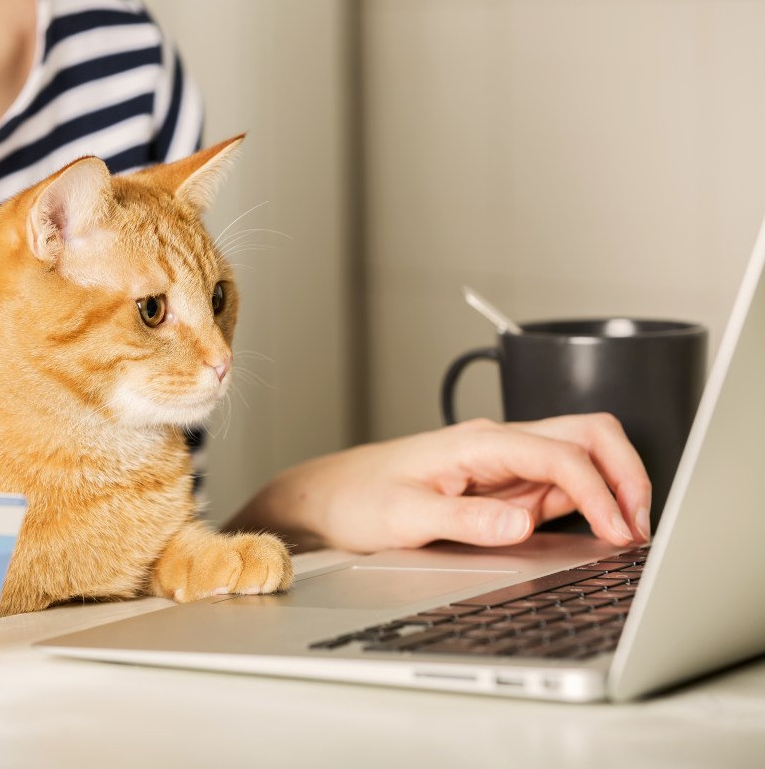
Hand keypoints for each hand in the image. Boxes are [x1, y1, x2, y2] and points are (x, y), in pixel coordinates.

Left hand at [228, 414, 651, 553]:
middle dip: (625, 471)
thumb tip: (523, 523)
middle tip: (639, 524)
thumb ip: (466, 520)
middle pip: (586, 435)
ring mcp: (504, 464)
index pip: (560, 453)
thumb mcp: (405, 517)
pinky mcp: (503, 486)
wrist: (329, 498)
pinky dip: (590, 502)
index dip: (598, 490)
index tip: (617, 530)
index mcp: (478, 442)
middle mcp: (498, 445)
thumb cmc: (359, 499)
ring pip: (581, 457)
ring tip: (627, 533)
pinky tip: (597, 531)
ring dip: (612, 487)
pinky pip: (560, 485)